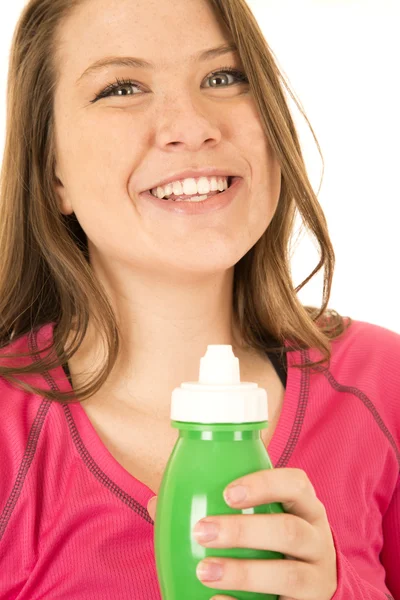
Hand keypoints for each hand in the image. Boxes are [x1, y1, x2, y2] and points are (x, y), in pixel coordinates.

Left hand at [147, 468, 336, 599]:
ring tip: (203, 571)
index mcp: (305, 508)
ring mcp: (317, 578)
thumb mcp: (262, 520)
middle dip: (245, 531)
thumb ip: (219, 508)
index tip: (227, 492)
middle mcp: (317, 540)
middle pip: (290, 530)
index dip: (265, 484)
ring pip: (289, 574)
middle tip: (202, 531)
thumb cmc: (272, 543)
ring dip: (243, 573)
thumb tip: (158, 503)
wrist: (308, 589)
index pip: (297, 484)